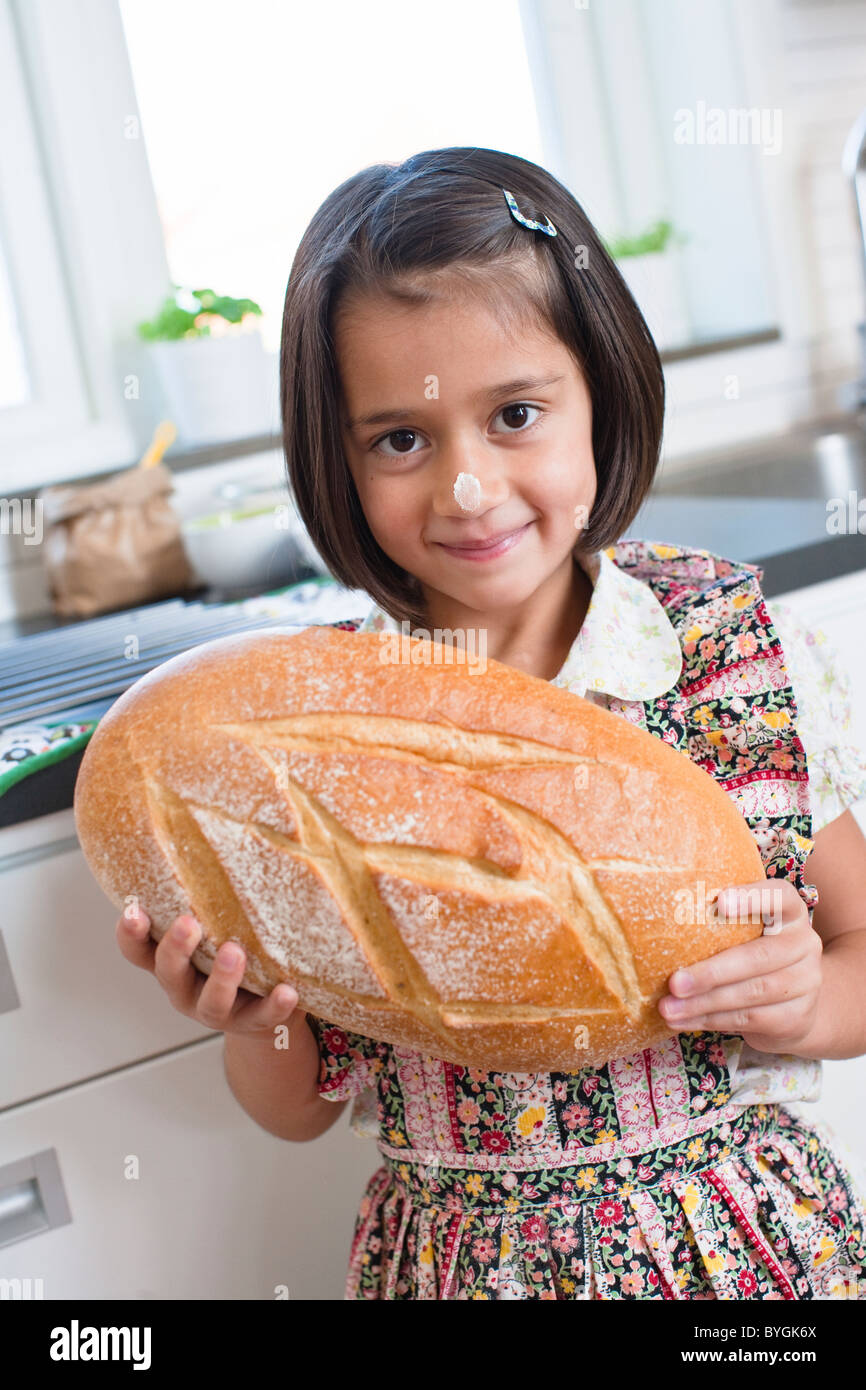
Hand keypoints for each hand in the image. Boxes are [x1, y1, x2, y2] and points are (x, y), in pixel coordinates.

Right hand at [116, 906, 301, 1038]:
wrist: (263, 1017)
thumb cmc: (234, 958)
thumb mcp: (214, 930)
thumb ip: (209, 900)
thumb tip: (215, 824)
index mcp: (172, 963)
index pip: (138, 951)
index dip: (130, 934)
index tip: (132, 910)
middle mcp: (186, 988)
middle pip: (169, 972)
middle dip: (176, 949)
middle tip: (188, 923)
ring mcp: (218, 1010)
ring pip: (211, 1002)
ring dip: (221, 977)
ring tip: (235, 952)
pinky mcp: (252, 1024)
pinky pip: (262, 1018)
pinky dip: (273, 1006)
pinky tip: (287, 992)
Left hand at [657, 879, 822, 1053]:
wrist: (794, 1004)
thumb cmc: (754, 955)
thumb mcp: (747, 932)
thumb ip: (721, 921)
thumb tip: (662, 911)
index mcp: (789, 913)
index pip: (778, 896)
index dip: (752, 898)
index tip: (721, 901)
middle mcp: (804, 944)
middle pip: (758, 957)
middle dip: (711, 972)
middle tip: (674, 982)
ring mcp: (806, 982)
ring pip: (751, 993)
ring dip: (704, 1002)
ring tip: (669, 1008)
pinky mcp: (796, 1016)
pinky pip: (750, 1019)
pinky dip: (711, 1020)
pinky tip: (684, 1020)